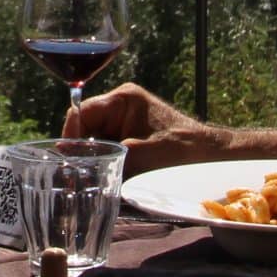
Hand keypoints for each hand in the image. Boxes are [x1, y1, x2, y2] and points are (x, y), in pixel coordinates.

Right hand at [63, 81, 233, 172]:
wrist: (211, 158)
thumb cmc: (183, 151)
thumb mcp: (142, 154)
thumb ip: (107, 157)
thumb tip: (75, 166)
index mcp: (122, 99)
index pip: (81, 112)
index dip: (70, 135)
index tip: (65, 160)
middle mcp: (120, 106)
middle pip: (85, 128)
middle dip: (81, 150)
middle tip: (75, 174)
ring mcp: (124, 122)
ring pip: (94, 141)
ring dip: (93, 159)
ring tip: (89, 178)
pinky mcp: (129, 137)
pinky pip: (107, 150)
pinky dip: (105, 163)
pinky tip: (104, 177)